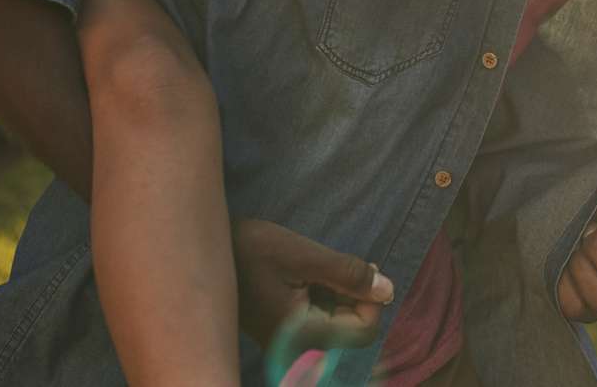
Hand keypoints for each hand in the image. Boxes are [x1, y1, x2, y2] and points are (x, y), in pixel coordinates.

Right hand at [232, 217, 394, 355]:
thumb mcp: (305, 255)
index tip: (356, 270)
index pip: (365, 329)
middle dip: (354, 295)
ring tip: (313, 271)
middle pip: (353, 328)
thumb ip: (348, 274)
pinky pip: (321, 319)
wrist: (207, 255)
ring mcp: (290, 341)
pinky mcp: (285, 331)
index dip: (370, 298)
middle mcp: (298, 347)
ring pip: (338, 322)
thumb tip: (389, 290)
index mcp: (303, 334)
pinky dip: (325, 296)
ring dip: (338, 294)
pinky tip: (306, 277)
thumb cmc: (251, 250)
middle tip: (332, 267)